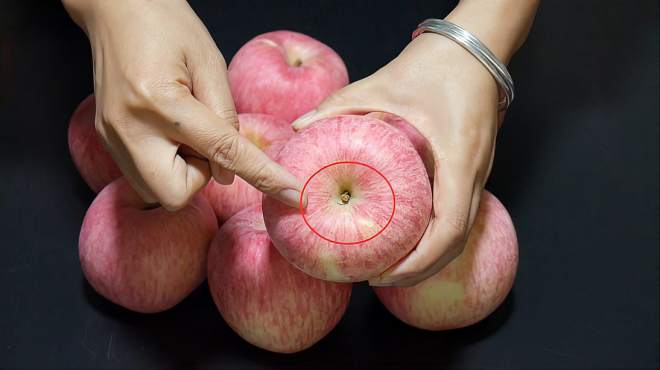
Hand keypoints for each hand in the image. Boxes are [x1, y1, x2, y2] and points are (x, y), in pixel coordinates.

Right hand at [63, 0, 301, 209]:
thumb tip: (228, 172)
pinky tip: (167, 130)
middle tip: (203, 138)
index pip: (222, 152)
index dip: (263, 176)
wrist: (115, 8)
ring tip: (183, 128)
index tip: (292, 196)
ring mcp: (112, 137)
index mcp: (161, 102)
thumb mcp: (210, 62)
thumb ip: (225, 118)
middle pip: (176, 194)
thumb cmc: (168, 26)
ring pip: (158, 191)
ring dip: (182, 171)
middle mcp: (129, 127)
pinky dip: (166, 163)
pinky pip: (144, 175)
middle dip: (199, 177)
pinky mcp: (106, 138)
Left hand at [291, 0, 536, 285]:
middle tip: (377, 277)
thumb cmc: (435, 66)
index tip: (382, 273)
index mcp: (458, 159)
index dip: (417, 262)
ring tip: (389, 264)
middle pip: (456, 244)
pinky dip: (432, 234)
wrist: (474, 48)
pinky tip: (404, 232)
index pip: (448, 231)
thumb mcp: (381, 85)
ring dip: (427, 255)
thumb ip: (339, 106)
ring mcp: (478, 173)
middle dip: (419, 269)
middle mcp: (475, 173)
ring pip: (460, 233)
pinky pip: (457, 213)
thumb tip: (298, 128)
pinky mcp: (472, 168)